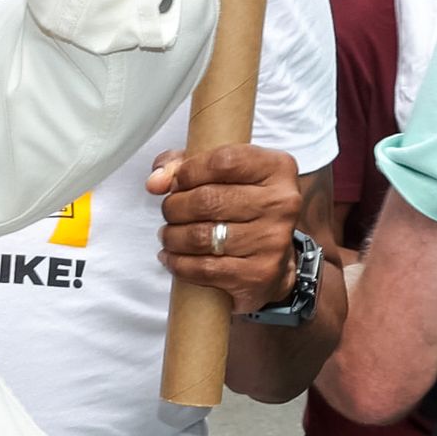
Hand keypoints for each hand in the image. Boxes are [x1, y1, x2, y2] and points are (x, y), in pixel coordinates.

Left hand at [147, 145, 303, 313]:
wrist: (274, 257)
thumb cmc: (241, 206)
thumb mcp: (218, 172)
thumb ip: (181, 164)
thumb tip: (155, 181)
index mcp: (276, 169)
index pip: (222, 161)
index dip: (188, 172)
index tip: (178, 183)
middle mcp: (281, 203)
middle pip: (206, 200)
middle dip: (174, 207)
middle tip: (170, 212)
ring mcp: (272, 240)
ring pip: (200, 236)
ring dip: (172, 237)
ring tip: (170, 235)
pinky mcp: (259, 274)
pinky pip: (203, 268)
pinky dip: (178, 263)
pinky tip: (172, 257)